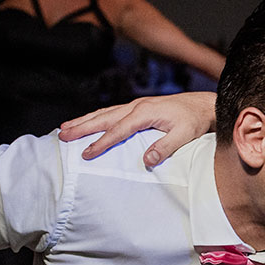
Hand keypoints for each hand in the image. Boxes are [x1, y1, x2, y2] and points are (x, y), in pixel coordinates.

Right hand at [59, 91, 215, 167]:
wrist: (203, 104)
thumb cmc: (195, 120)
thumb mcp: (184, 135)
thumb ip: (165, 147)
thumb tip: (147, 160)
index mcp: (145, 113)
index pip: (118, 130)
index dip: (101, 142)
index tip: (85, 153)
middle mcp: (136, 106)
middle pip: (103, 117)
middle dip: (81, 127)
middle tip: (61, 135)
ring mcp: (136, 105)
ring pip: (104, 112)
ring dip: (84, 120)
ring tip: (65, 127)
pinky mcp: (138, 107)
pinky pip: (111, 111)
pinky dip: (96, 117)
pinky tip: (88, 121)